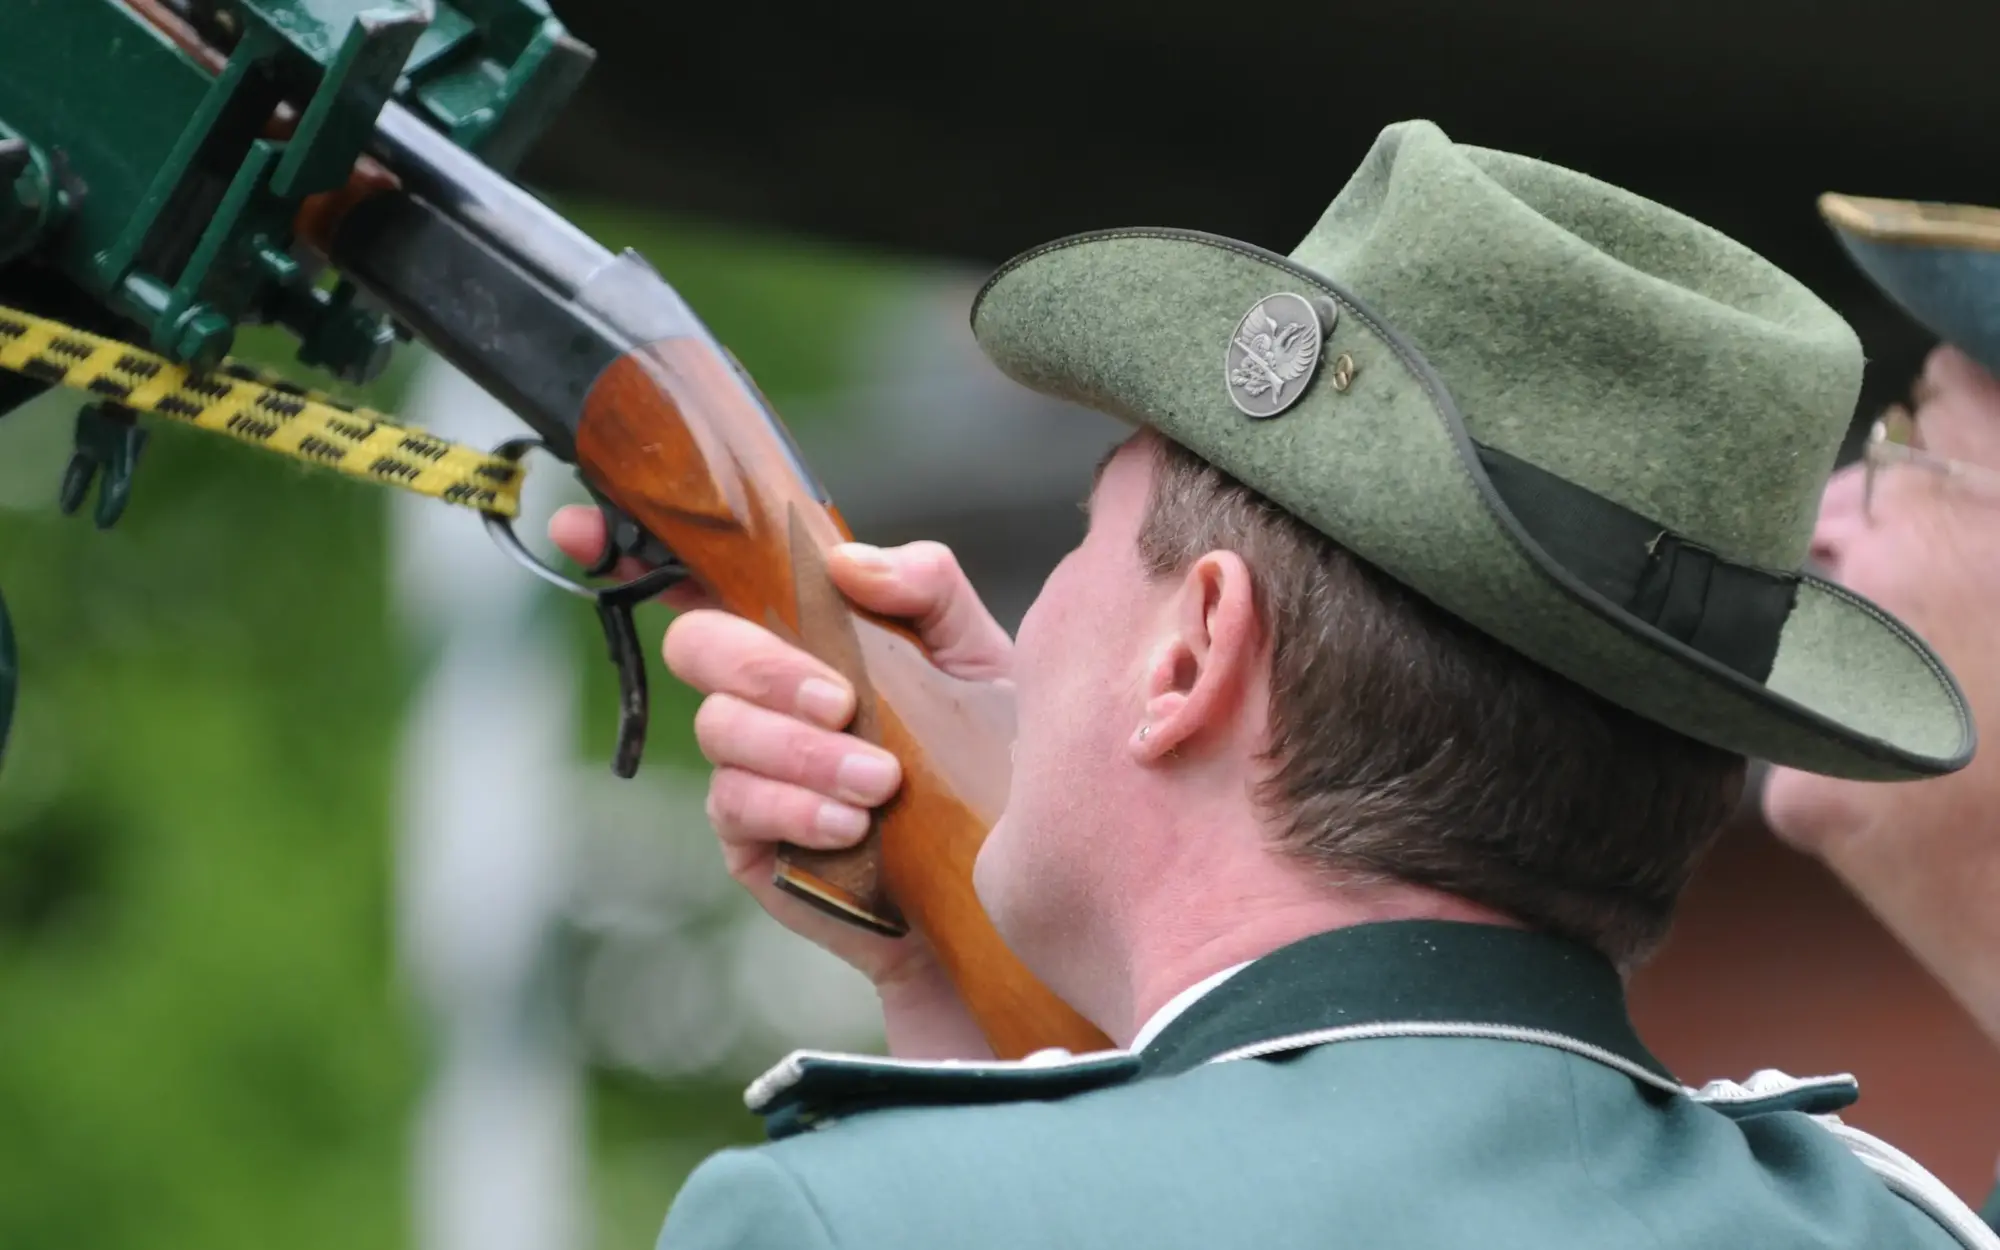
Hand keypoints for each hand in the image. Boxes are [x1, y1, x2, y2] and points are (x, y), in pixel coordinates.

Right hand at [548, 507, 1014, 1056]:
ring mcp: (747, 768)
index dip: (629, 547)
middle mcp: (761, 692)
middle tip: (843, 701)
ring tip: (881, 782)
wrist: (1006, 884)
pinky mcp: (749, 842)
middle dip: (761, 667)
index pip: (703, 575)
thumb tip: (846, 561)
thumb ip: (926, 588)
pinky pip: (737, 808)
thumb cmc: (990, 759)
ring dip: (801, 753)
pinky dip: (794, 810)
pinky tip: (853, 826)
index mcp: (805, 630)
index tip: (582, 529)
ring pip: (721, 731)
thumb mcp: (979, 658)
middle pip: (697, 645)